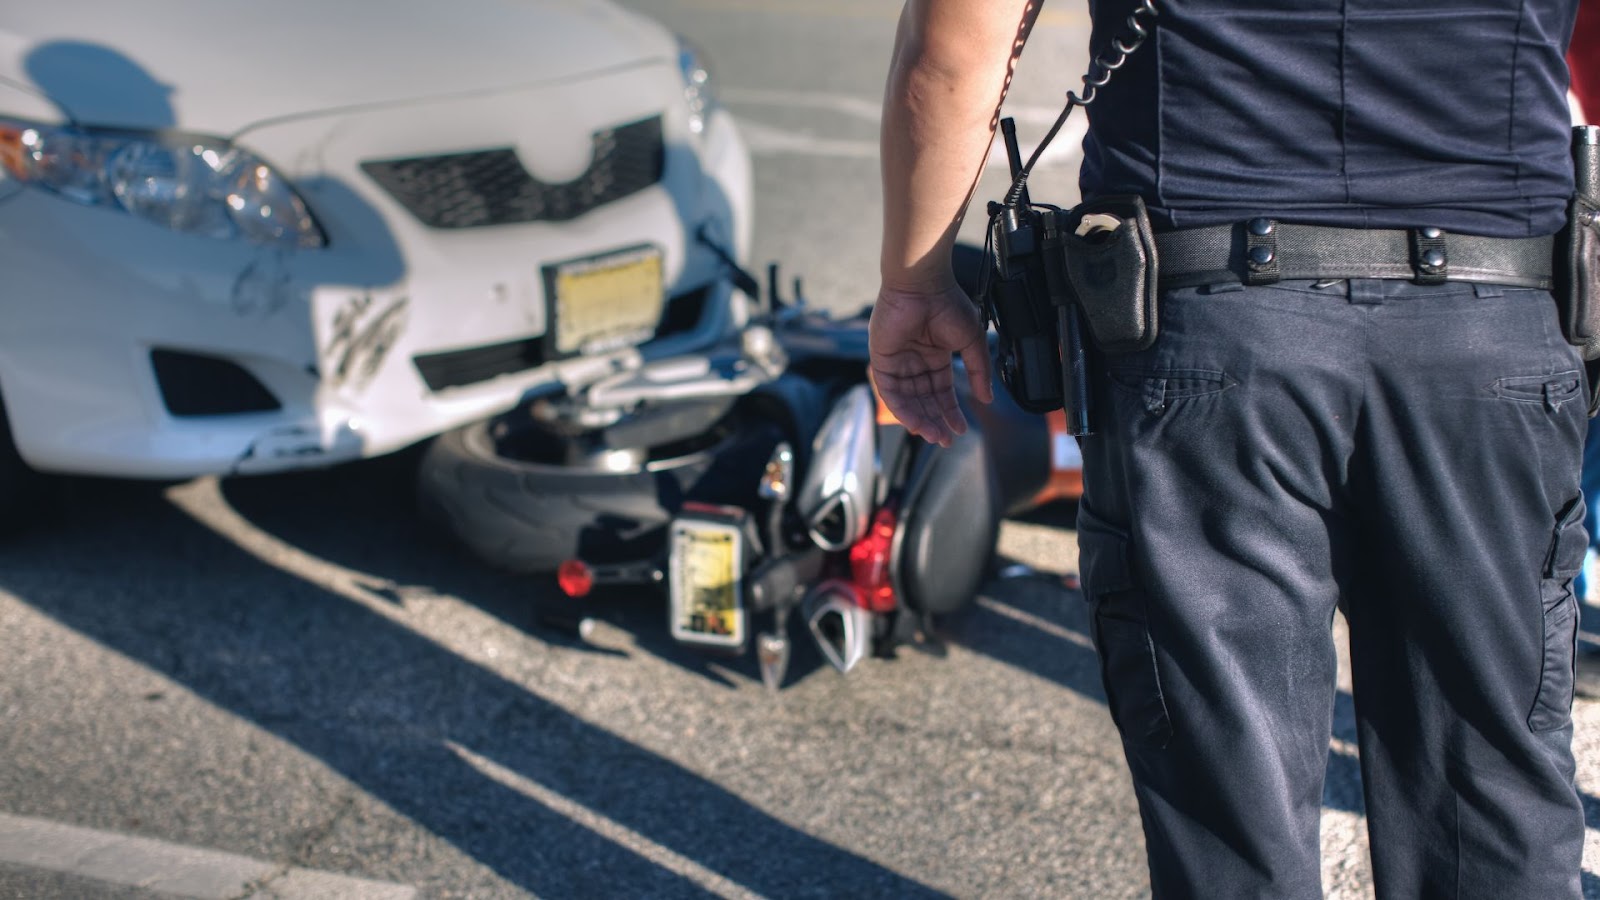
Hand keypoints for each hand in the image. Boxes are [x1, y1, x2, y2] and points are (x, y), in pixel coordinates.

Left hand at [869, 280, 993, 447]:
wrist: (922, 284)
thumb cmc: (948, 304)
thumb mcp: (971, 342)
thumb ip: (979, 370)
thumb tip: (986, 398)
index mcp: (935, 356)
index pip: (942, 391)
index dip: (951, 411)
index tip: (961, 429)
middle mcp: (915, 361)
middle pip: (924, 400)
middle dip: (936, 420)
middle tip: (946, 441)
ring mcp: (898, 362)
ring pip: (908, 400)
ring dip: (920, 420)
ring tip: (934, 436)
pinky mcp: (881, 360)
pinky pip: (890, 392)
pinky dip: (902, 409)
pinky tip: (916, 423)